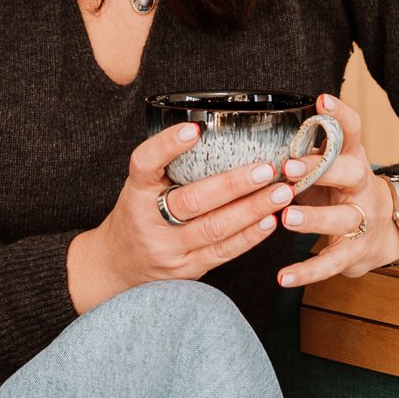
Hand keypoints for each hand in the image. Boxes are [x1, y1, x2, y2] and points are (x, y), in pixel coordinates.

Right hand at [67, 123, 297, 313]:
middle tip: (266, 168)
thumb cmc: (138, 215)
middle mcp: (149, 220)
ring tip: (281, 192)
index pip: (144, 164)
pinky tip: (270, 220)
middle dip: (233, 184)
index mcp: (136, 192)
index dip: (167, 146)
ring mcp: (169, 249)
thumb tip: (213, 131)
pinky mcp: (187, 269)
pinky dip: (250, 236)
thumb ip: (168, 166)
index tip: (194, 129)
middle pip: (191, 201)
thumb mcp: (140, 187)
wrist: (117, 266)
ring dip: (252, 209)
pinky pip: (223, 252)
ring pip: (214, 229)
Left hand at [275, 92, 398, 287]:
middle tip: (289, 168)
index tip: (322, 99)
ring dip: (313, 218)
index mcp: (351, 158)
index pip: (352, 130)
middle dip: (320, 169)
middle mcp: (360, 185)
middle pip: (349, 172)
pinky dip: (306, 271)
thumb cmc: (342, 192)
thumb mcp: (330, 167)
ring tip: (286, 219)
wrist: (387, 230)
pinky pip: (330, 262)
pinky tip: (283, 276)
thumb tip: (256, 136)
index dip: (340, 114)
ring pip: (340, 218)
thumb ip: (304, 153)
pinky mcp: (354, 251)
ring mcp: (360, 219)